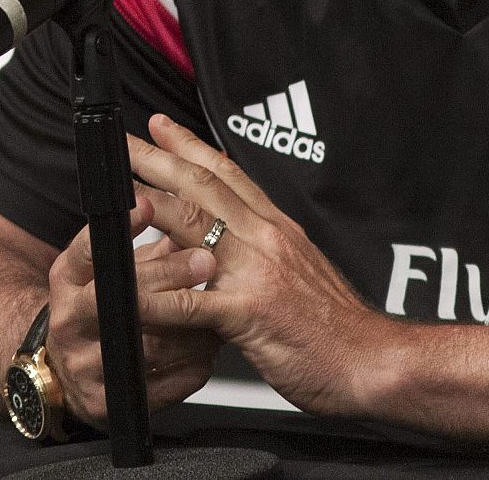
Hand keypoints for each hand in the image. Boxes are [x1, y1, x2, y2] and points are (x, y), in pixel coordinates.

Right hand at [45, 196, 222, 424]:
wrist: (68, 372)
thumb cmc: (102, 307)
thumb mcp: (114, 270)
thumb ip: (152, 247)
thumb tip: (195, 210)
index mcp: (67, 280)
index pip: (88, 250)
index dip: (120, 227)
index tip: (150, 205)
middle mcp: (69, 322)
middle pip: (121, 298)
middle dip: (167, 276)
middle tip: (207, 261)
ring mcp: (85, 366)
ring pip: (149, 345)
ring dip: (192, 326)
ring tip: (221, 308)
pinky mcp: (106, 403)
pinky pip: (163, 385)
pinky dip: (193, 364)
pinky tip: (209, 348)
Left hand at [128, 114, 398, 415]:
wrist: (375, 359)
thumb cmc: (339, 328)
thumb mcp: (303, 272)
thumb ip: (268, 253)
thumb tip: (237, 244)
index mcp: (278, 229)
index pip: (229, 174)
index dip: (191, 146)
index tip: (162, 128)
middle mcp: (268, 240)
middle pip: (204, 187)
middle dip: (157, 161)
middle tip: (124, 143)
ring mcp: (258, 273)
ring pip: (195, 226)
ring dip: (148, 207)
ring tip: (113, 198)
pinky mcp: (251, 315)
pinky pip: (192, 301)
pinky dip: (156, 294)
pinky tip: (126, 292)